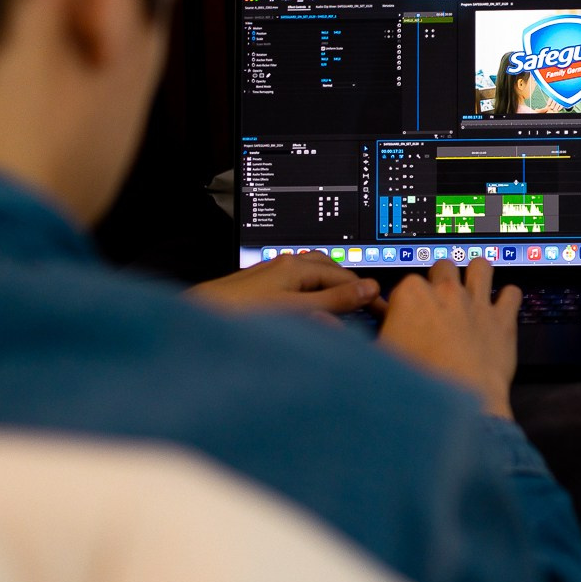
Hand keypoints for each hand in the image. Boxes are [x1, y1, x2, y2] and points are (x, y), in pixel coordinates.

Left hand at [188, 251, 381, 317]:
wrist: (196, 317)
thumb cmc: (239, 314)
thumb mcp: (295, 309)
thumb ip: (333, 301)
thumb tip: (368, 290)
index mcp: (298, 266)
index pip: (346, 278)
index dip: (368, 296)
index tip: (384, 312)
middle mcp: (286, 264)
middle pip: (332, 269)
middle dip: (353, 287)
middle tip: (370, 309)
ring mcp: (273, 273)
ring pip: (314, 274)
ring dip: (333, 288)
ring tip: (345, 308)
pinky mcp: (261, 287)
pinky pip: (299, 284)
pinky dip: (315, 294)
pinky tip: (312, 309)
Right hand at [378, 258, 521, 418]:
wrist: (456, 402)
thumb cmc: (418, 383)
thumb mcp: (383, 357)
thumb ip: (383, 335)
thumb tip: (382, 333)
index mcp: (411, 296)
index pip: (406, 283)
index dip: (408, 301)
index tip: (408, 315)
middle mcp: (446, 292)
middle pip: (443, 268)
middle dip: (441, 280)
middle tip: (441, 301)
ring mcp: (476, 303)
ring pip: (480, 266)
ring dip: (477, 274)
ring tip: (474, 287)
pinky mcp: (502, 319)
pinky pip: (512, 293)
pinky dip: (509, 298)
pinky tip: (502, 307)